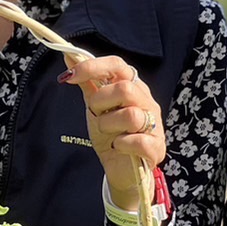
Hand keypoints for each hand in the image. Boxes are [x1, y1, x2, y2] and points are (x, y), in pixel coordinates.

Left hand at [59, 55, 164, 209]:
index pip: (118, 65)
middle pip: (125, 89)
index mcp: (133, 86)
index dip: (93, 67)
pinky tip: (118, 146)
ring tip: (108, 133)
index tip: (70, 76)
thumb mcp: (95, 106)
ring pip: (131, 115)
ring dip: (109, 125)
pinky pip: (138, 140)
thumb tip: (69, 56)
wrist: (119, 168)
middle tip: (96, 114)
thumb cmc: (110, 133)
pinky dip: (121, 144)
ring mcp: (155, 124)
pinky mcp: (157, 147)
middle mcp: (147, 101)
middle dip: (101, 102)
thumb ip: (87, 83)